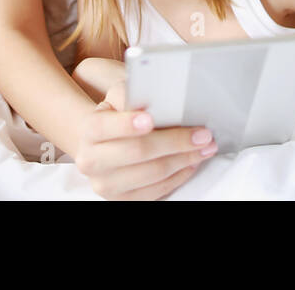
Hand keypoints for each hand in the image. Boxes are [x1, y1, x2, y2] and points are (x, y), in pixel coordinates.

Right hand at [72, 80, 217, 199]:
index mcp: (89, 131)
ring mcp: (106, 185)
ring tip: (205, 147)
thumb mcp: (120, 96)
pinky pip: (157, 191)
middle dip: (175, 142)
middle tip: (202, 134)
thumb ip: (133, 94)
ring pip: (152, 173)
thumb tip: (157, 98)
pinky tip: (192, 162)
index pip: (105, 127)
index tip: (151, 119)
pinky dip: (180, 175)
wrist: (105, 142)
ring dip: (185, 159)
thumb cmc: (119, 114)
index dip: (127, 124)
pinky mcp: (123, 200)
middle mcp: (91, 161)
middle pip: (137, 152)